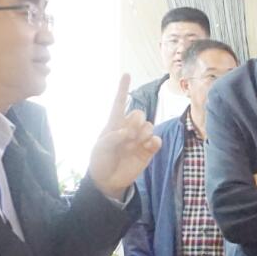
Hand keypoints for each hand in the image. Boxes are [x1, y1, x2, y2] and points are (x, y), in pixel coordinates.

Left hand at [88, 75, 162, 200]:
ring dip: (143, 133)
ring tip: (134, 145)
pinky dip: (154, 141)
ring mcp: (139, 139)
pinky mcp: (148, 150)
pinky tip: (147, 147)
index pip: (120, 103)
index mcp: (114, 124)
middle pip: (139, 113)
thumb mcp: (99, 149)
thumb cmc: (100, 161)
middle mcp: (128, 128)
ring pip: (149, 126)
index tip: (126, 74)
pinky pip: (157, 140)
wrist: (108, 181)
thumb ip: (111, 138)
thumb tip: (127, 132)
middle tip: (128, 137)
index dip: (123, 89)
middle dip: (135, 122)